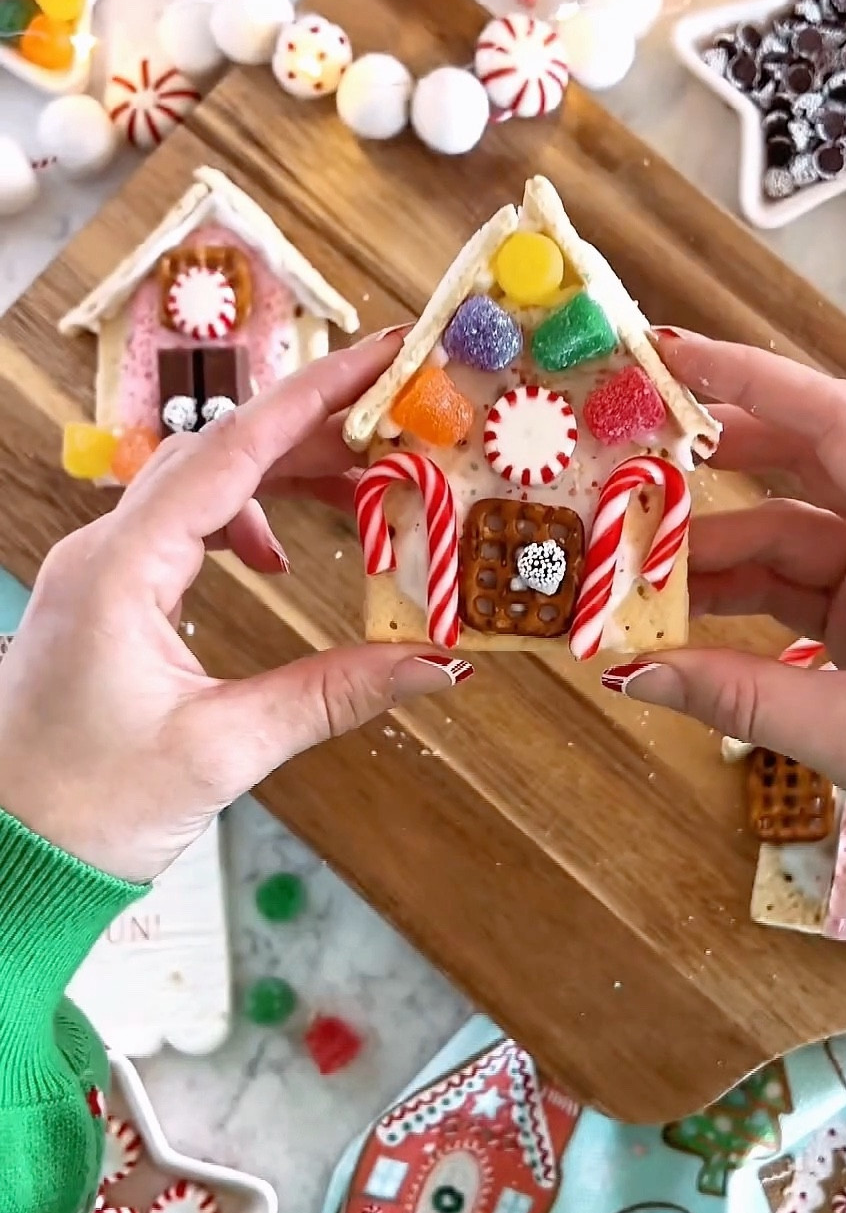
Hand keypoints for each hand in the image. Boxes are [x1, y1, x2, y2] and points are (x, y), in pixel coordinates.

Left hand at [0, 335, 469, 883]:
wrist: (0, 858)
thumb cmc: (88, 810)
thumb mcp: (223, 751)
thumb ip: (332, 695)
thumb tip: (436, 661)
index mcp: (122, 569)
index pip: (232, 450)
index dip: (314, 397)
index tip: (383, 354)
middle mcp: (100, 552)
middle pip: (216, 452)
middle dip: (311, 434)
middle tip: (398, 432)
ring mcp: (94, 572)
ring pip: (195, 485)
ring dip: (276, 478)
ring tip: (358, 494)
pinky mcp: (98, 599)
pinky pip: (175, 526)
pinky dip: (237, 521)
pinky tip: (275, 561)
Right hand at [603, 334, 845, 874]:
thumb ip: (739, 696)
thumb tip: (635, 672)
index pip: (843, 425)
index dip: (756, 382)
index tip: (676, 358)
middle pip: (813, 463)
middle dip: (721, 454)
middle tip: (634, 445)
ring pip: (795, 533)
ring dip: (717, 545)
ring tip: (633, 556)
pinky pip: (801, 586)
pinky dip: (741, 596)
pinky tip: (679, 610)